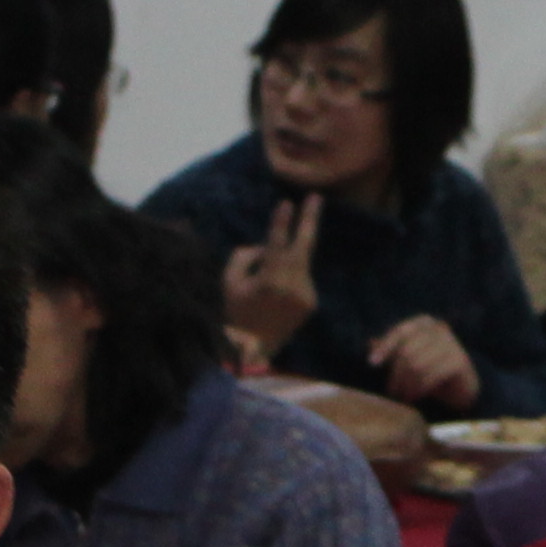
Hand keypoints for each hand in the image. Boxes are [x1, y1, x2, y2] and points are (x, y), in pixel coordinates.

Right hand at [221, 196, 321, 353]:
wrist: (253, 349)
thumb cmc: (235, 313)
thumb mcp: (229, 281)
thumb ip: (245, 256)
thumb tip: (265, 246)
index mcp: (269, 281)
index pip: (276, 243)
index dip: (281, 221)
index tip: (286, 203)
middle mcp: (292, 287)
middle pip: (304, 245)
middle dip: (309, 219)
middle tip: (316, 197)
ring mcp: (305, 295)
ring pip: (299, 264)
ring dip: (286, 262)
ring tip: (267, 285)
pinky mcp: (311, 302)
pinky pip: (301, 279)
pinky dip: (290, 277)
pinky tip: (277, 296)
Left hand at [365, 314, 480, 412]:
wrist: (463, 387)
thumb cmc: (431, 370)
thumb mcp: (410, 358)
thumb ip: (392, 349)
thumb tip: (369, 344)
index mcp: (425, 323)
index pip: (401, 332)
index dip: (385, 347)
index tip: (371, 363)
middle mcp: (440, 329)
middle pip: (407, 350)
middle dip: (396, 374)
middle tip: (392, 392)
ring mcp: (452, 344)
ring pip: (417, 364)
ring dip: (407, 384)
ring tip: (403, 397)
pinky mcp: (459, 361)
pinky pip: (432, 375)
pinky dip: (420, 389)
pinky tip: (415, 397)